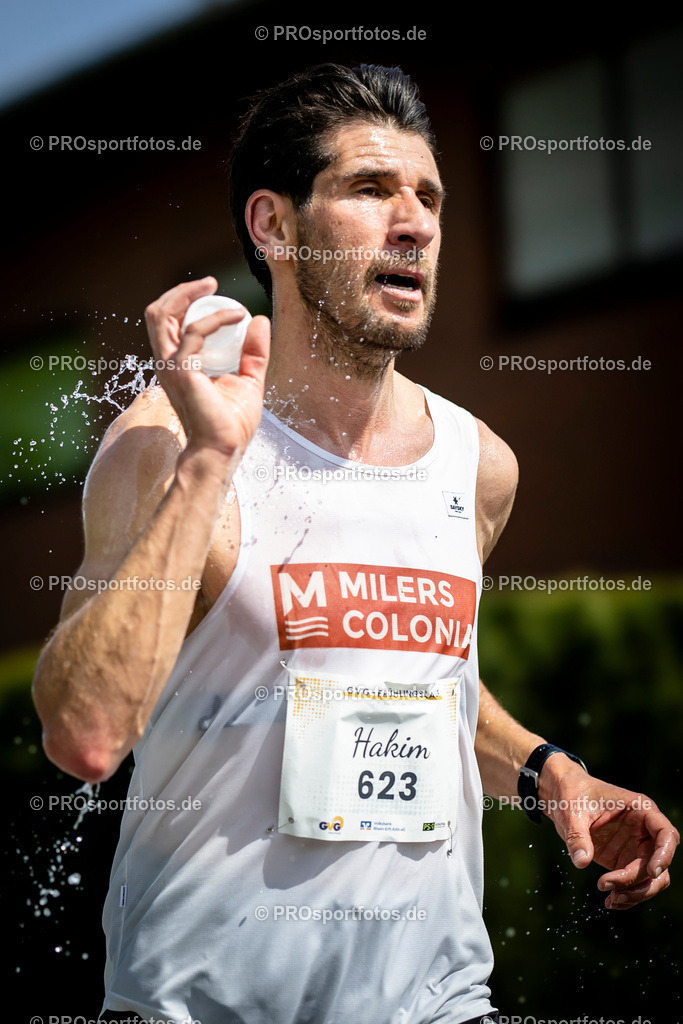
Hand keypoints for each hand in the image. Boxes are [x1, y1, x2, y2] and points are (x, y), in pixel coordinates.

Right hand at [144, 277, 269, 460]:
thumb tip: (259, 320)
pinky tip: (237, 317)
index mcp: (176, 364)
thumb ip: (254, 353)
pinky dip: (215, 319)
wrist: (223, 450)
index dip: (185, 301)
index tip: (213, 292)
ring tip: (212, 286)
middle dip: (181, 290)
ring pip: (162, 314)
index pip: (168, 322)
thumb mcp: (248, 380)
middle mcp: (166, 362)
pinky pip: (194, 332)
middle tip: (210, 283)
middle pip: (158, 312)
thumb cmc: (230, 424)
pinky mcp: (181, 371)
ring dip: (187, 294)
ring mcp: (170, 366)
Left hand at [539, 757, 678, 908]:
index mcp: (640, 809)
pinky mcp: (624, 860)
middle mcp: (644, 830)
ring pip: (651, 879)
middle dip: (640, 881)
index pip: (665, 834)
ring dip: (636, 893)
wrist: (563, 797)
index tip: (651, 872)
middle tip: (613, 889)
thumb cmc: (572, 795)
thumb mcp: (572, 811)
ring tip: (611, 900)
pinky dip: (626, 895)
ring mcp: (636, 847)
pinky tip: (610, 902)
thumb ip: (577, 836)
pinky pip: (634, 883)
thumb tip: (582, 862)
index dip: (664, 854)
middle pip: (659, 863)